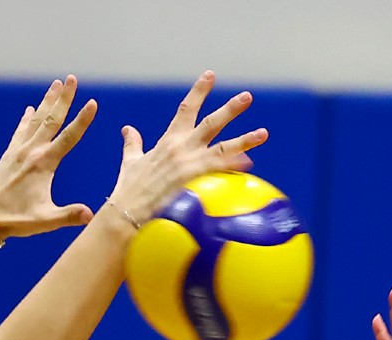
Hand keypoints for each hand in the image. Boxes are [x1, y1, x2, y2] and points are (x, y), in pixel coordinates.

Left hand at [0, 76, 98, 237]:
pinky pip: (21, 131)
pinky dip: (27, 118)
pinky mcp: (9, 155)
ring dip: (48, 101)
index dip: (82, 120)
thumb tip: (91, 216)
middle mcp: (31, 151)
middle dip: (64, 98)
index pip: (68, 137)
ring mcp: (18, 151)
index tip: (93, 103)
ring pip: (36, 120)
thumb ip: (69, 215)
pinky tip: (31, 109)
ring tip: (56, 84)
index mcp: (44, 163)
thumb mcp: (45, 221)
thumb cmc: (16, 220)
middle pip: (51, 119)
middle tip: (72, 78)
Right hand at [106, 71, 267, 224]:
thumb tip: (127, 129)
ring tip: (264, 133)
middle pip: (211, 122)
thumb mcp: (130, 162)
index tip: (210, 75)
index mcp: (169, 141)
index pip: (186, 109)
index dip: (199, 91)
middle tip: (247, 96)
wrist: (128, 212)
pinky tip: (250, 164)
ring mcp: (190, 165)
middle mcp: (182, 148)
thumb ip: (132, 144)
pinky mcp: (195, 182)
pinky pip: (220, 172)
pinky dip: (235, 168)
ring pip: (224, 147)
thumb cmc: (128, 190)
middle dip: (231, 109)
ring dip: (245, 140)